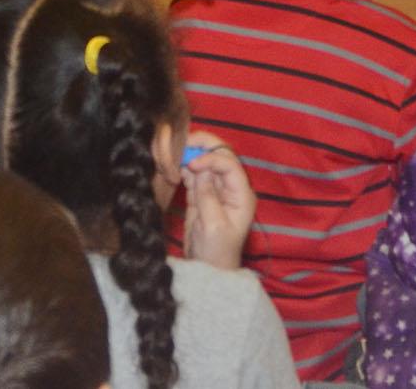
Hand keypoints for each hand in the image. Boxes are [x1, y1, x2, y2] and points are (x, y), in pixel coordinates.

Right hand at [179, 131, 256, 267]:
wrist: (208, 271)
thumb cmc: (217, 252)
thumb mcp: (213, 226)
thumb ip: (207, 196)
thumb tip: (199, 169)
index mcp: (241, 194)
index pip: (229, 165)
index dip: (211, 159)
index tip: (192, 164)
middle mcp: (230, 187)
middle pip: (220, 156)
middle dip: (203, 147)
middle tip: (182, 143)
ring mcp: (215, 190)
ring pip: (205, 162)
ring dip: (191, 155)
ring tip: (174, 152)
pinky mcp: (200, 195)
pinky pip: (194, 175)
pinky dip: (184, 168)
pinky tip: (174, 165)